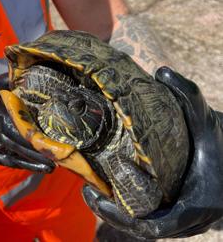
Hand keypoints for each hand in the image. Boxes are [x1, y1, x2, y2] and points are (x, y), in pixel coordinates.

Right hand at [0, 73, 54, 171]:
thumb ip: (11, 82)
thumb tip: (34, 76)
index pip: (7, 121)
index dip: (25, 132)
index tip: (43, 138)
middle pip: (11, 141)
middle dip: (33, 151)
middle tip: (55, 157)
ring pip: (10, 155)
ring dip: (31, 162)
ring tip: (51, 166)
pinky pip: (6, 161)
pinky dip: (22, 165)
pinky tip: (38, 167)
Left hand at [83, 67, 222, 238]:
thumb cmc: (222, 148)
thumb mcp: (206, 121)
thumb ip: (188, 97)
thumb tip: (162, 71)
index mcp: (193, 206)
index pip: (154, 227)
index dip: (123, 217)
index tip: (96, 198)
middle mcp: (184, 219)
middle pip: (141, 226)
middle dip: (112, 213)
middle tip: (87, 193)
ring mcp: (179, 218)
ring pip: (142, 223)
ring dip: (117, 212)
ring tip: (92, 192)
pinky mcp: (174, 211)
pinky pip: (147, 216)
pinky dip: (128, 208)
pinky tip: (112, 190)